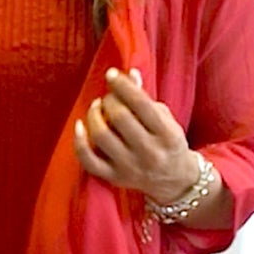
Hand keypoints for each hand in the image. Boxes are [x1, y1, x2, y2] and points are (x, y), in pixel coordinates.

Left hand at [74, 67, 201, 203]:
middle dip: (109, 100)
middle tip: (108, 96)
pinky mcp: (113, 177)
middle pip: (119, 117)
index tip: (111, 74)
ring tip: (97, 107)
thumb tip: (130, 73)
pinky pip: (88, 161)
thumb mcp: (165, 118)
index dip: (122, 85)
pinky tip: (79, 125)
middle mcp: (149, 152)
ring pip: (101, 136)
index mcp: (167, 134)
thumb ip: (146, 98)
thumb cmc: (167, 142)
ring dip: (94, 115)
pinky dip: (79, 142)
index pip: (141, 104)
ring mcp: (129, 167)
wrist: (173, 180)